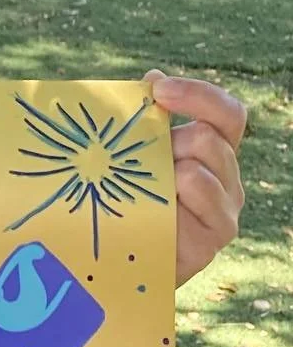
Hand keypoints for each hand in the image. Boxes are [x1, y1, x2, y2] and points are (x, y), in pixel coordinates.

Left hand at [147, 73, 245, 286]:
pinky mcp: (211, 243)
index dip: (198, 95)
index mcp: (214, 154)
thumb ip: (146, 124)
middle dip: (168, 142)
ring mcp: (224, 213)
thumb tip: (153, 77)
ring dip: (163, 173)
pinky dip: (169, 200)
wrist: (118, 270)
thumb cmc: (126, 207)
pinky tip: (149, 211)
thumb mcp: (134, 162)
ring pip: (200, 170)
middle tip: (137, 162)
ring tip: (140, 192)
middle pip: (209, 138)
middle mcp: (227, 180)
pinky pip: (195, 205)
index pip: (227, 114)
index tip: (157, 89)